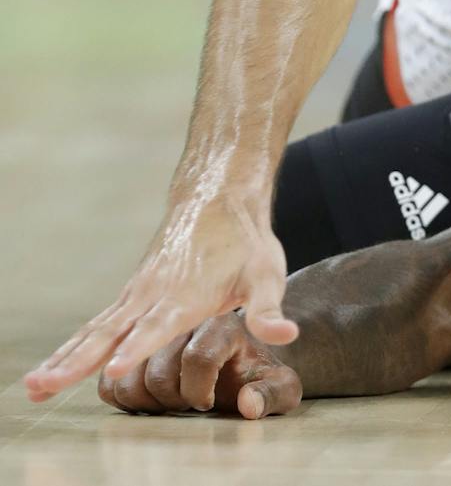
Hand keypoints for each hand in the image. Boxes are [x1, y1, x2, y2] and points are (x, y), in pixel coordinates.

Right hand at [25, 192, 296, 401]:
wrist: (218, 194)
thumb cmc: (246, 239)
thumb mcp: (268, 272)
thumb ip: (269, 310)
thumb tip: (287, 336)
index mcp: (187, 294)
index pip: (159, 325)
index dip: (139, 346)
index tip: (117, 368)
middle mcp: (154, 294)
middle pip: (111, 332)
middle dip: (78, 361)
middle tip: (46, 386)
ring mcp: (137, 292)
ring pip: (96, 329)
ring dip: (64, 357)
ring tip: (33, 386)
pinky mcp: (131, 293)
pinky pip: (97, 323)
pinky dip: (72, 345)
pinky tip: (51, 368)